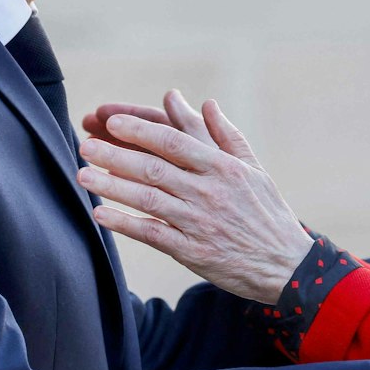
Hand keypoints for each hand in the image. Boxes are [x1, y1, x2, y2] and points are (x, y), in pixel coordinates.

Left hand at [77, 94, 311, 303]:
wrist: (286, 265)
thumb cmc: (268, 214)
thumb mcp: (254, 169)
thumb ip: (227, 135)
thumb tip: (205, 103)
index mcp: (223, 168)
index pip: (174, 141)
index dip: (140, 130)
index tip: (112, 120)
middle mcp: (209, 192)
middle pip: (153, 168)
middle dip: (115, 155)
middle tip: (85, 145)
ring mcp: (198, 222)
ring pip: (147, 199)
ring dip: (111, 186)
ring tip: (84, 175)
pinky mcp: (191, 251)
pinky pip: (151, 233)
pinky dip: (124, 223)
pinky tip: (101, 214)